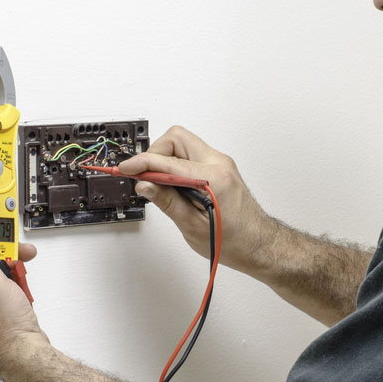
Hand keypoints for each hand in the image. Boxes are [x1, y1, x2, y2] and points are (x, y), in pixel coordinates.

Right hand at [117, 126, 270, 272]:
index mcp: (213, 178)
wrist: (256, 243)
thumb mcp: (192, 226)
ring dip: (165, 159)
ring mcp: (221, 163)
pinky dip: (176, 165)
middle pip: (176, 138)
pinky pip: (191, 156)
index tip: (126, 169)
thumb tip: (145, 184)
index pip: (168, 160)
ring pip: (183, 144)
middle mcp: (219, 163)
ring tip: (159, 185)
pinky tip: (172, 186)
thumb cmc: (233, 241)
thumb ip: (167, 201)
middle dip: (155, 154)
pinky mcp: (219, 168)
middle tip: (144, 177)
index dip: (142, 163)